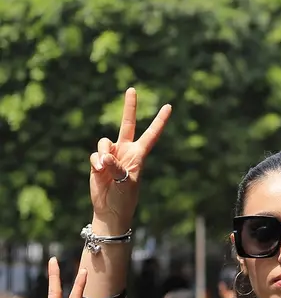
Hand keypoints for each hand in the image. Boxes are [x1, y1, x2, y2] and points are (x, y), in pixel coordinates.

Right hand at [90, 88, 171, 233]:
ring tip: (106, 168)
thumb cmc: (124, 198)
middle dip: (129, 107)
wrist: (110, 209)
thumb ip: (117, 168)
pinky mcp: (98, 161)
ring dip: (104, 153)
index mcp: (139, 155)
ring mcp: (111, 154)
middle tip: (132, 88)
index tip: (169, 106)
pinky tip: (99, 171)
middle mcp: (126, 151)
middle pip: (127, 124)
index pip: (151, 134)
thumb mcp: (126, 183)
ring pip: (105, 142)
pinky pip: (95, 155)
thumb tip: (104, 157)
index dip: (159, 121)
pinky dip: (96, 162)